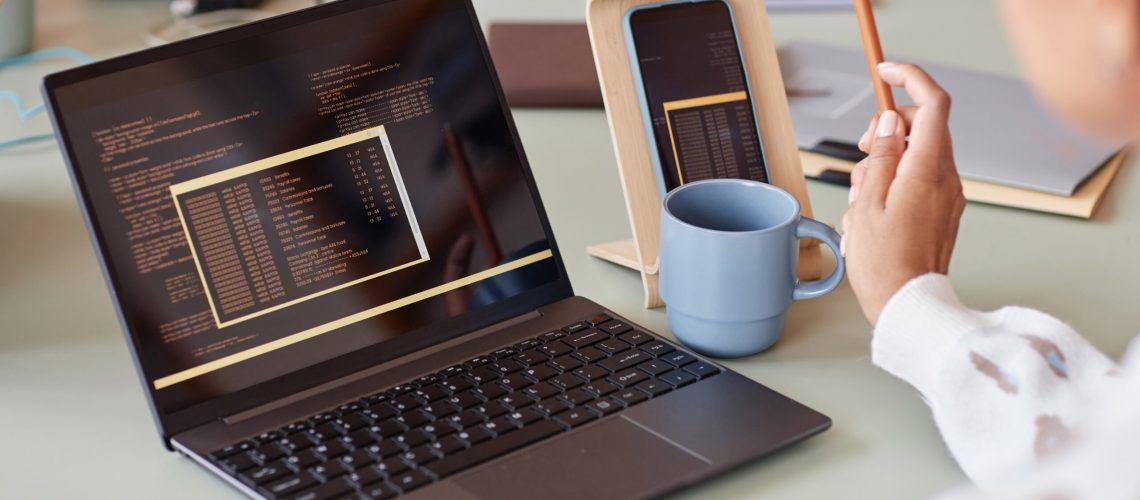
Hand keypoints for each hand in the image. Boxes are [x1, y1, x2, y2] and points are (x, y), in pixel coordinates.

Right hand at [842, 63, 965, 324]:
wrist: (907, 306)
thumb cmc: (885, 265)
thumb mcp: (868, 203)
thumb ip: (882, 156)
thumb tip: (892, 123)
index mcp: (927, 171)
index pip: (932, 104)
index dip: (910, 79)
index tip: (885, 73)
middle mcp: (945, 179)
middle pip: (920, 128)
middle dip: (887, 131)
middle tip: (863, 152)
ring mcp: (946, 196)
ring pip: (913, 156)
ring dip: (883, 166)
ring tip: (862, 203)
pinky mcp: (941, 211)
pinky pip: (915, 181)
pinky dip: (891, 187)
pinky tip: (872, 216)